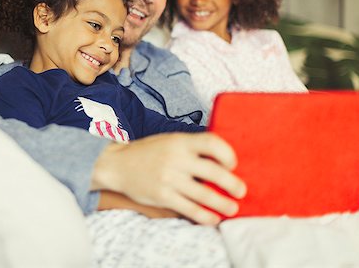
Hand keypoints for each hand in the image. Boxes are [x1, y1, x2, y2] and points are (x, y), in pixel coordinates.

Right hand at [92, 132, 246, 224]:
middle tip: (241, 191)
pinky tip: (213, 218)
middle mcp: (176, 158)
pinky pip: (189, 209)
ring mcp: (169, 179)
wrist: (118, 164)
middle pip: (213, 172)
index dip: (227, 154)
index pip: (212, 143)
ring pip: (204, 195)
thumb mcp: (170, 140)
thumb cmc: (149, 151)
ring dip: (223, 204)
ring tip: (232, 208)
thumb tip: (221, 159)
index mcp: (180, 141)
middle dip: (232, 184)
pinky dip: (205, 216)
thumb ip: (192, 147)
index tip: (232, 164)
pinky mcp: (162, 196)